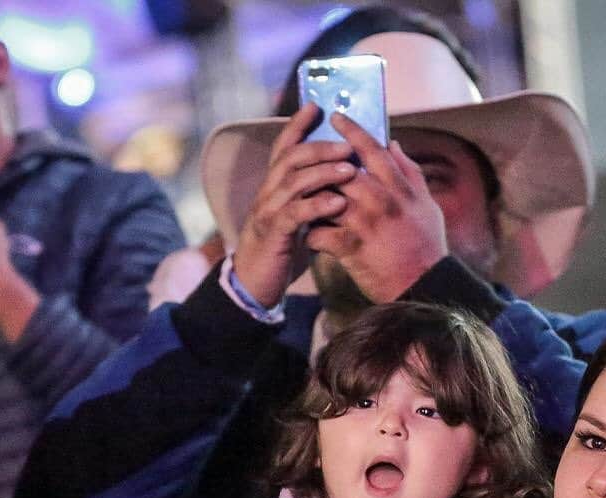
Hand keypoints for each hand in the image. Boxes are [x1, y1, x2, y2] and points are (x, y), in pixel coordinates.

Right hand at [233, 103, 355, 307]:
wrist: (255, 282)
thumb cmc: (281, 247)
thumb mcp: (296, 215)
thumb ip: (310, 195)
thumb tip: (339, 175)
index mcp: (274, 185)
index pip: (284, 146)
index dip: (298, 125)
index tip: (316, 106)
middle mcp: (268, 192)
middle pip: (291, 157)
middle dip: (320, 147)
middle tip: (348, 144)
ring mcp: (268, 211)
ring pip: (293, 181)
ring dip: (323, 172)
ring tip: (350, 169)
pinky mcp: (273, 233)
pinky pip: (295, 213)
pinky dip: (318, 205)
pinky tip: (339, 202)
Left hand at [306, 116, 447, 301]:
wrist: (424, 285)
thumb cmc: (426, 245)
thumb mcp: (426, 204)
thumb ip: (409, 172)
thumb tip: (393, 145)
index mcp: (399, 187)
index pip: (371, 149)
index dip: (351, 130)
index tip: (336, 117)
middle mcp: (380, 200)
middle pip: (341, 169)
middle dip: (322, 162)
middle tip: (307, 157)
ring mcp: (363, 223)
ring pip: (325, 198)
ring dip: (311, 197)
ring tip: (302, 197)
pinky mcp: (350, 247)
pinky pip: (319, 233)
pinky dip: (311, 232)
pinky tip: (308, 233)